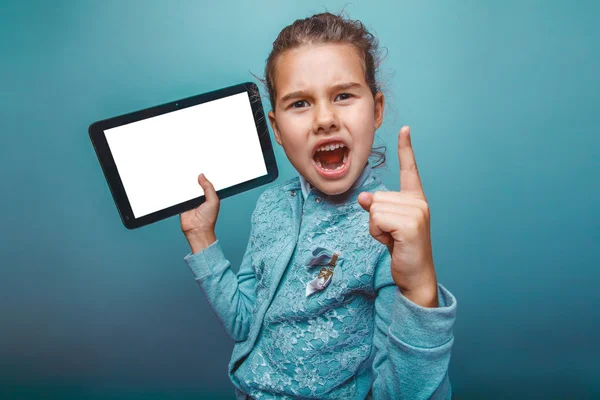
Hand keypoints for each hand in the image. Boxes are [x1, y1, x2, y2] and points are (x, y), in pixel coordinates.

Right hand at [180, 173, 219, 237]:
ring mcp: (188, 200)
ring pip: (184, 188)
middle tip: (188, 168)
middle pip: (193, 184)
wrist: (197, 230)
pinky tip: (175, 184)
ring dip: (183, 184)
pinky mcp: (180, 204)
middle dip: (191, 178)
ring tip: (180, 173)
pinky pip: (177, 195)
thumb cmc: (208, 219)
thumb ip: (209, 188)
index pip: (204, 183)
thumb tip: (202, 176)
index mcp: (207, 195)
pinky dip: (176, 191)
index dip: (201, 176)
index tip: (199, 167)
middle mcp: (197, 197)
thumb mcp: (213, 200)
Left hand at [357, 126, 437, 306]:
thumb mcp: (386, 225)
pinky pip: (377, 218)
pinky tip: (393, 242)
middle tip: (392, 234)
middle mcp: (419, 202)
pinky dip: (377, 232)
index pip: (409, 169)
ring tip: (393, 239)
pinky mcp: (411, 224)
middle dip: (376, 218)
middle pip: (377, 196)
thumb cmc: (402, 249)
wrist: (415, 275)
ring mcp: (417, 212)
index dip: (406, 149)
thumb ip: (376, 208)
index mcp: (415, 199)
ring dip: (376, 227)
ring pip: (375, 208)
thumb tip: (365, 198)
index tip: (405, 128)